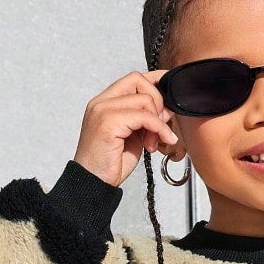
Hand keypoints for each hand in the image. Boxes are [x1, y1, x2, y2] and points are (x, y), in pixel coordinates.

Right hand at [73, 68, 184, 188]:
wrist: (93, 184)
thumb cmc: (109, 164)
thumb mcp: (134, 137)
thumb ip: (147, 120)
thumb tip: (167, 109)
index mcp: (105, 103)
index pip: (133, 78)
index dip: (155, 81)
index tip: (170, 90)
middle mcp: (101, 102)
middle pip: (138, 80)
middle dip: (157, 101)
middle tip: (159, 126)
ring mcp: (103, 110)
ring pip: (144, 99)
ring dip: (157, 122)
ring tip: (153, 142)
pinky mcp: (108, 123)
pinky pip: (144, 116)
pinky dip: (158, 129)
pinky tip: (157, 143)